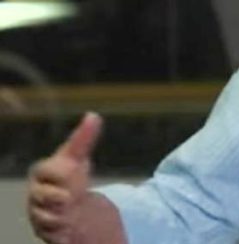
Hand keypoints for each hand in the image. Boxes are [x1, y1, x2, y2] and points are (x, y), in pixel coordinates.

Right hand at [28, 112, 102, 243]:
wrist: (70, 206)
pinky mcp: (45, 230)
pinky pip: (49, 233)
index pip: (46, 170)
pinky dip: (59, 232)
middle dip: (58, 196)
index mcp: (42, 174)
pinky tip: (67, 228)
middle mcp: (36, 194)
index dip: (61, 173)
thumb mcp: (78, 159)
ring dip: (59, 216)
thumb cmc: (70, 177)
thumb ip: (84, 139)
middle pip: (41, 196)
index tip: (75, 172)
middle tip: (70, 197)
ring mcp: (38, 212)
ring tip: (69, 213)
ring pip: (44, 216)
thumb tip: (94, 115)